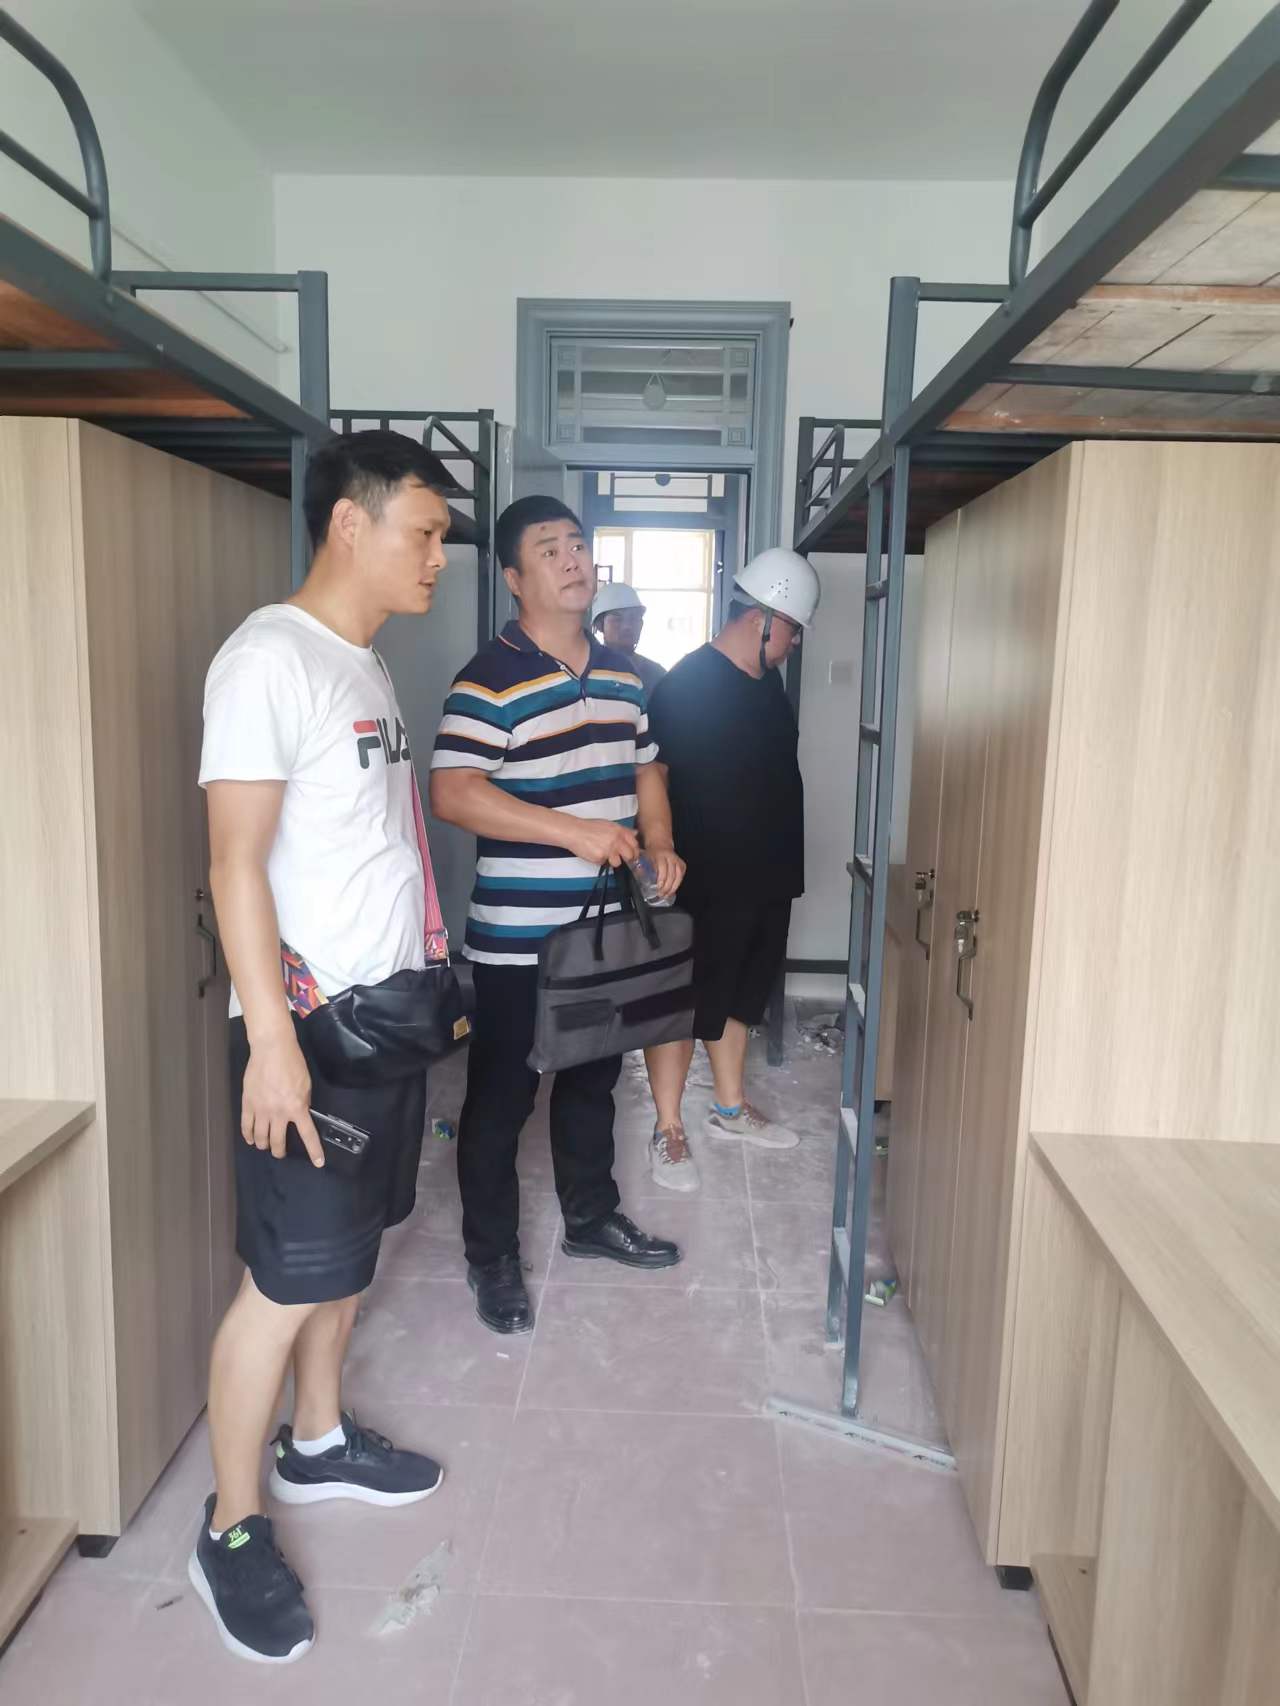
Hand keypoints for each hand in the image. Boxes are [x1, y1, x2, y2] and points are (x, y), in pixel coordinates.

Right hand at [241, 1030, 322, 1165]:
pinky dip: (248, 1136)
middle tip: (280, 1152)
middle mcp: (278, 1113)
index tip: (318, 1163)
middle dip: (279, 1151)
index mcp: (296, 1107)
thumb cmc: (293, 1063)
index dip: (314, 1151)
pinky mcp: (247, 1104)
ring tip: (266, 1145)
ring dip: (264, 1145)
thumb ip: (303, 1102)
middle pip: (277, 1142)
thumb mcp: (306, 1084)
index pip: (307, 1135)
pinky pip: (246, 1126)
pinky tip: (251, 1139)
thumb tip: (300, 1113)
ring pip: (260, 1138)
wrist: (271, 1049)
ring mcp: (260, 1110)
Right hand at [565, 818, 640, 868]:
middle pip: (630, 855)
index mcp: (619, 830)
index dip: (635, 851)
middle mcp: (616, 839)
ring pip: (618, 862)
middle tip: (620, 858)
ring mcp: (609, 849)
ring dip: (612, 861)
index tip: (633, 854)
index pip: (634, 843)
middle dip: (626, 859)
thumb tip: (635, 834)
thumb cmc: (589, 828)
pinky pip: (604, 863)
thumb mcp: (608, 825)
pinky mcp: (600, 857)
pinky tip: (594, 853)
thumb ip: (622, 830)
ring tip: (603, 853)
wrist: (574, 831)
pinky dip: (600, 860)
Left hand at [646, 847, 685, 898]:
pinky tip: (673, 890)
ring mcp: (677, 860)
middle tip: (661, 894)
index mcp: (659, 855)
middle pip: (671, 873)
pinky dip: (678, 883)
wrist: (660, 844)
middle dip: (667, 886)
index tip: (658, 887)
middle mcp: (670, 857)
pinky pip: (681, 875)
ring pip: (678, 875)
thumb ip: (642, 868)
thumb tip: (641, 880)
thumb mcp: (644, 858)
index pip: (662, 867)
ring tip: (667, 894)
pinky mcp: (682, 864)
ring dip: (673, 887)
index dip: (661, 878)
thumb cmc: (651, 854)